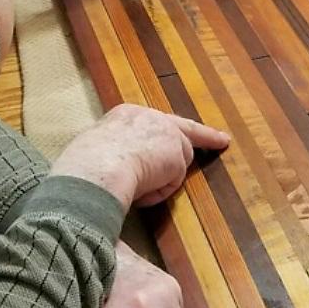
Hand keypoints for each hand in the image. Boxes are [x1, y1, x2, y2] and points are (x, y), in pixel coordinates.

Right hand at [50, 103, 229, 208]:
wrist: (94, 167)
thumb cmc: (85, 166)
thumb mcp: (97, 152)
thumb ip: (114, 155)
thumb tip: (111, 172)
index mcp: (126, 115)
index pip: (154, 122)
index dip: (169, 131)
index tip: (180, 134)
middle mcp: (149, 116)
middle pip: (182, 130)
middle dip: (206, 136)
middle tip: (223, 140)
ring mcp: (166, 131)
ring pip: (176, 164)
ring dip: (159, 182)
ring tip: (134, 187)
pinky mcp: (176, 151)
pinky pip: (172, 182)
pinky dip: (158, 192)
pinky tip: (140, 190)